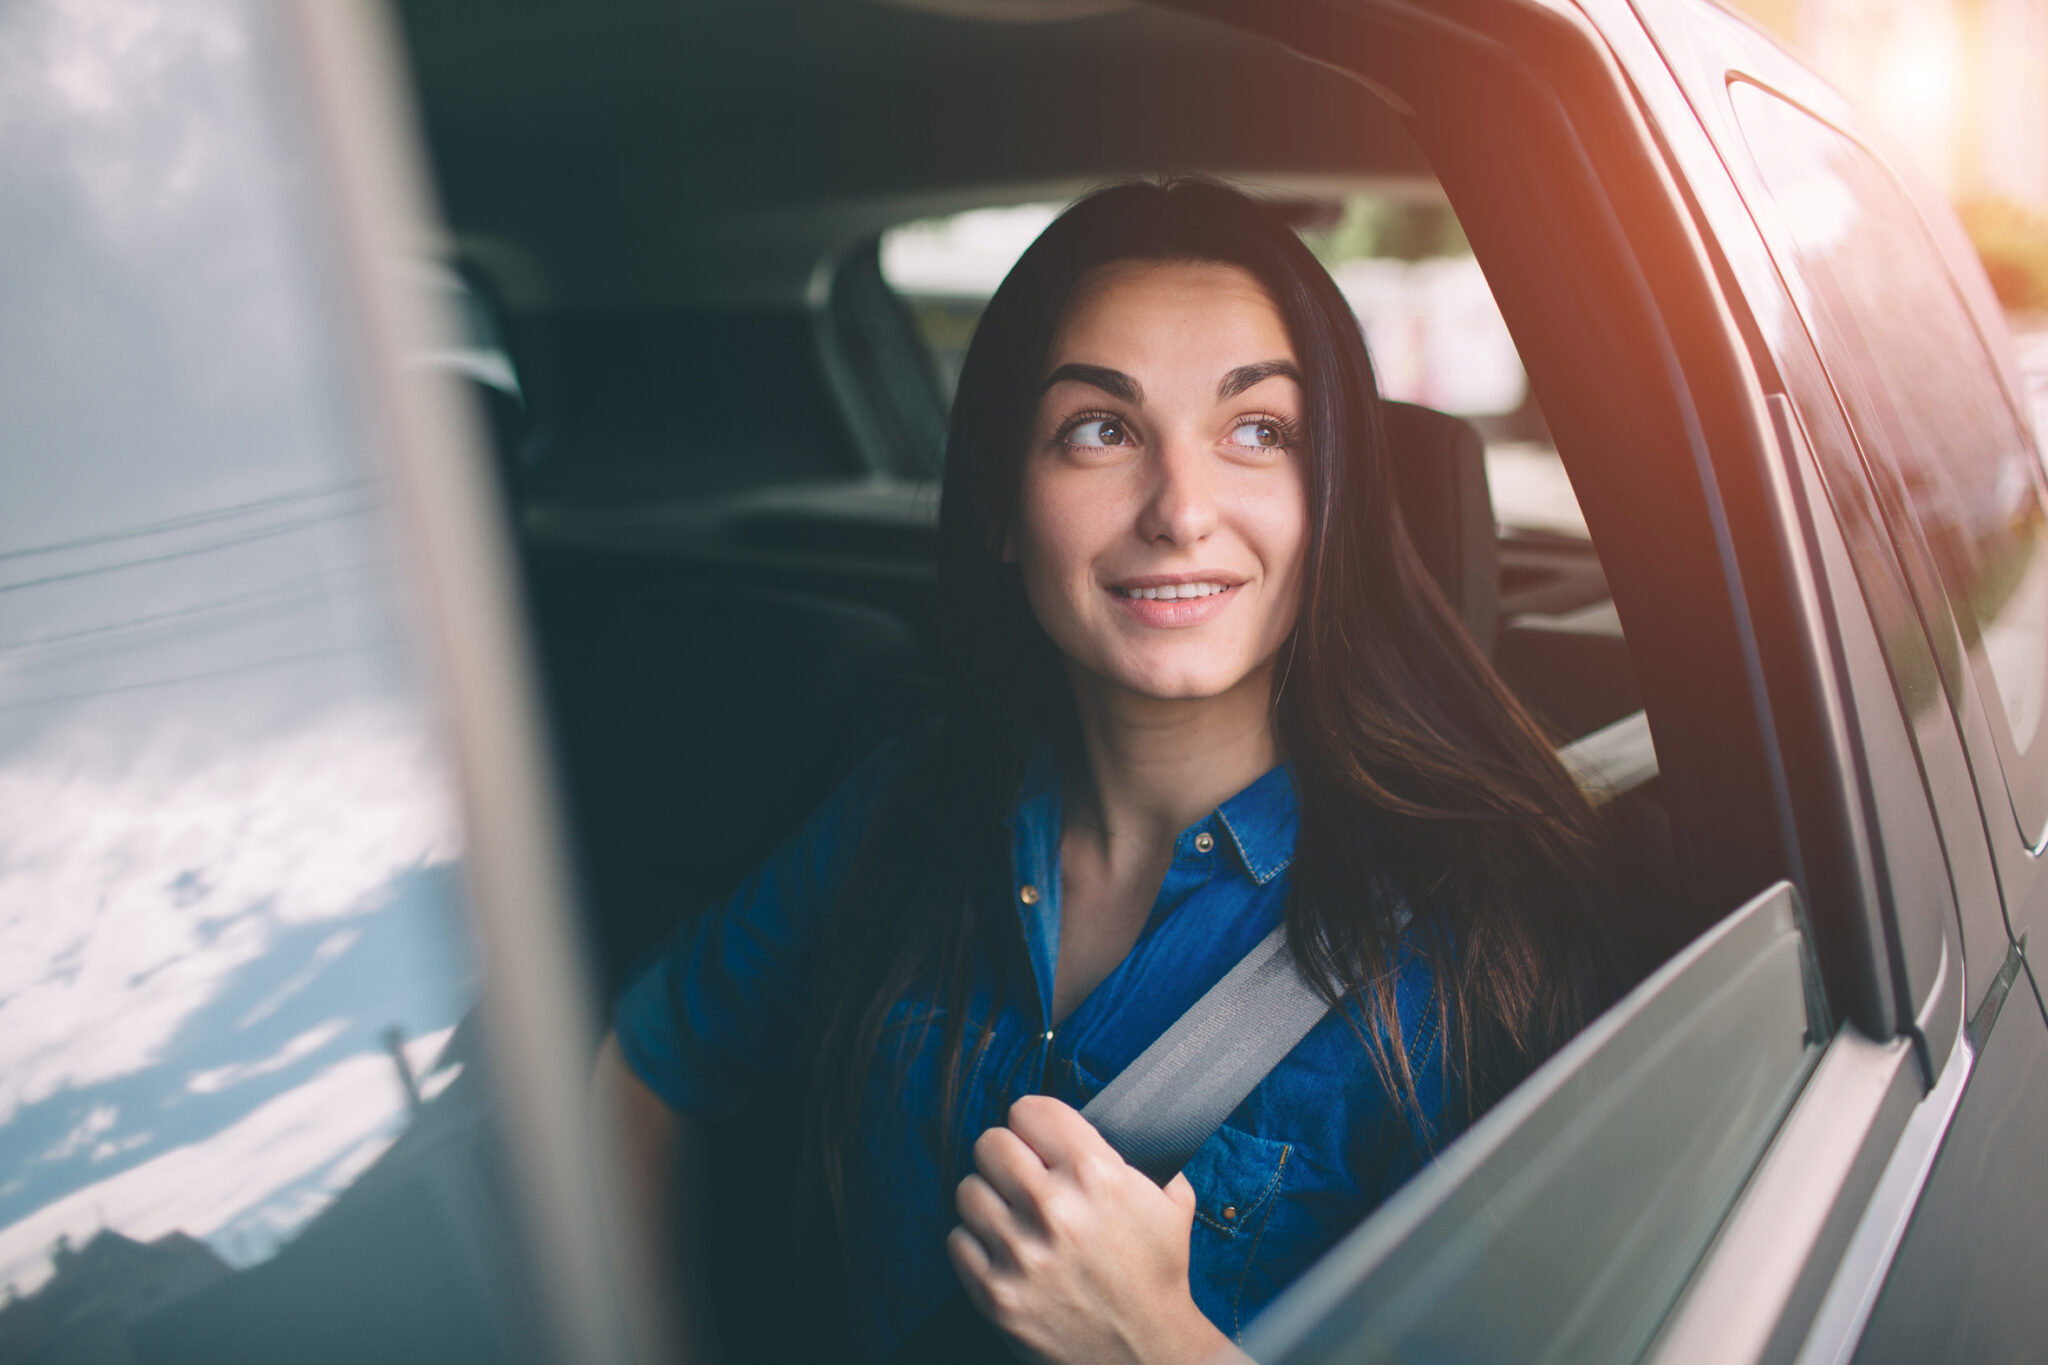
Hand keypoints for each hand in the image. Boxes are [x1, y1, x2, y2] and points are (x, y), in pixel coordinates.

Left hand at [946, 1094, 1233, 1364]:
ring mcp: (1021, 1254)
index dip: (1036, 1125)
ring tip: (1014, 1216)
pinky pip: (957, 1241)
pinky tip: (1004, 1251)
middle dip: (1009, 1158)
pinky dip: (976, 1244)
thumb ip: (1136, 1152)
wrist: (1147, 1353)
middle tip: (1024, 1177)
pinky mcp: (997, 1294)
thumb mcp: (1170, 1199)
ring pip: (968, 1189)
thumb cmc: (1157, 1273)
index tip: (1041, 1140)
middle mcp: (1054, 1208)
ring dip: (990, 1200)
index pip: (1028, 1110)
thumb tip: (1098, 1123)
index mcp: (1096, 1174)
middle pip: (991, 1144)